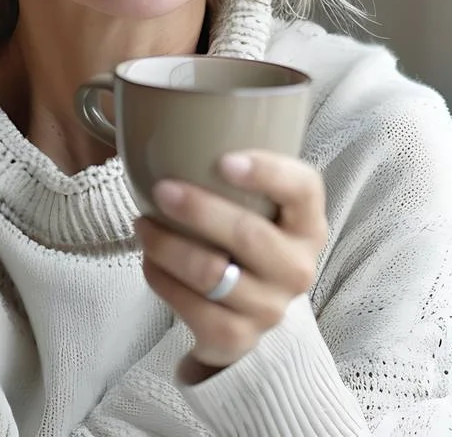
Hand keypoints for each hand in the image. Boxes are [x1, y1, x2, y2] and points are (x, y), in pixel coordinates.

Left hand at [135, 151, 327, 374]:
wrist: (243, 318)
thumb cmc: (243, 244)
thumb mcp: (256, 208)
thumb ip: (233, 171)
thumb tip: (164, 113)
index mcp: (308, 224)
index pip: (303, 189)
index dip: (268, 172)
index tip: (224, 159)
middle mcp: (298, 267)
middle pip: (249, 235)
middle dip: (198, 210)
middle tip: (161, 189)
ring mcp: (271, 307)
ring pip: (212, 273)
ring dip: (167, 245)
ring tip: (143, 225)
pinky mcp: (238, 338)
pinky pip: (192, 307)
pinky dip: (162, 280)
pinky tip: (150, 261)